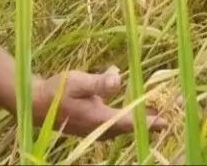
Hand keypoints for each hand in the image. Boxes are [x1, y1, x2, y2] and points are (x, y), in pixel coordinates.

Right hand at [33, 67, 163, 137]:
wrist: (34, 104)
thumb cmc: (56, 92)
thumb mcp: (76, 82)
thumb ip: (98, 83)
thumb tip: (118, 78)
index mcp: (98, 119)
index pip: (130, 122)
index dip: (150, 120)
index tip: (167, 120)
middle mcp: (100, 128)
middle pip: (131, 125)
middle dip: (150, 118)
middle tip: (172, 112)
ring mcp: (96, 129)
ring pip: (124, 124)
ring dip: (140, 116)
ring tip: (159, 109)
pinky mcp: (93, 124)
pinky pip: (116, 121)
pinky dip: (128, 114)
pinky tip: (132, 101)